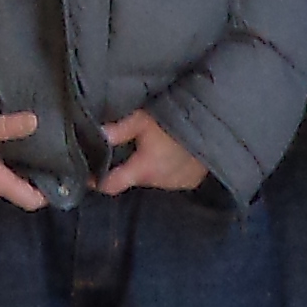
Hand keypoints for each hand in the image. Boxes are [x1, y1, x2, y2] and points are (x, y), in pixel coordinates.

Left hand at [93, 106, 209, 196]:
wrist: (215, 128)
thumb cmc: (176, 121)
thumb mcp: (144, 119)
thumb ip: (119, 129)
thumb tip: (96, 133)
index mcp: (142, 170)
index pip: (110, 186)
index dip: (97, 181)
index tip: (91, 174)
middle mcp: (157, 182)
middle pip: (133, 178)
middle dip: (130, 166)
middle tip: (133, 145)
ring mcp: (176, 184)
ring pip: (153, 178)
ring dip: (151, 167)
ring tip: (157, 147)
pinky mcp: (190, 181)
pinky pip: (172, 178)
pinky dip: (169, 168)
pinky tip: (174, 152)